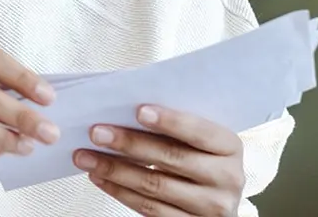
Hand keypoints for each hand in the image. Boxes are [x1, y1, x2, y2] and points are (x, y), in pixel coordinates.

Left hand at [76, 105, 244, 216]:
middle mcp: (227, 178)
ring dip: (115, 170)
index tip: (139, 111)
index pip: (200, 132)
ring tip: (86, 157)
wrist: (215, 203)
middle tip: (97, 133)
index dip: (170, 121)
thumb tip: (126, 110)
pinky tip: (100, 178)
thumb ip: (177, 128)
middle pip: (172, 158)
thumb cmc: (202, 161)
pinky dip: (120, 191)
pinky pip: (149, 209)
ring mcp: (210, 207)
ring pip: (155, 186)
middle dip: (130, 144)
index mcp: (231, 148)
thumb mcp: (202, 142)